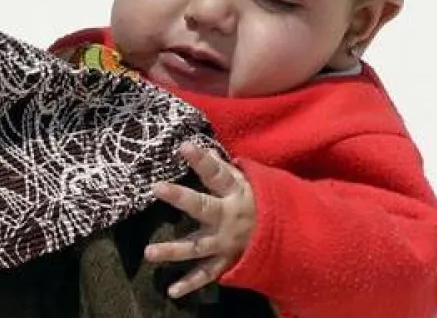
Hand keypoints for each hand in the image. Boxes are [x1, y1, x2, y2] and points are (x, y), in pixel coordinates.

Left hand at [145, 142, 256, 298]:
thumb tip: (199, 148)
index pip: (217, 174)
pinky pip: (206, 274)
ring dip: (173, 251)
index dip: (202, 160)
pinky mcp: (225, 262)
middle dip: (182, 198)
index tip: (184, 146)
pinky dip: (190, 284)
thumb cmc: (258, 202)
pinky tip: (172, 291)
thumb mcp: (246, 182)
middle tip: (157, 187)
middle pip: (204, 207)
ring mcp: (226, 243)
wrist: (288, 238)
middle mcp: (229, 218)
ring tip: (149, 252)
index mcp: (235, 193)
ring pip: (198, 247)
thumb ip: (222, 169)